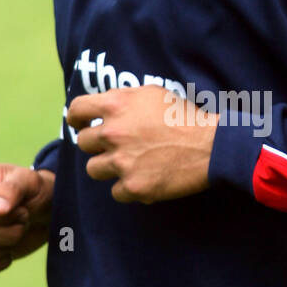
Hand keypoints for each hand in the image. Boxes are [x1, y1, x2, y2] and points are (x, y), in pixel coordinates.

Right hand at [0, 164, 54, 275]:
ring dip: (8, 247)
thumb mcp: (29, 181)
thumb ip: (12, 189)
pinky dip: (1, 262)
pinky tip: (9, 248)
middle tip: (24, 220)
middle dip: (12, 232)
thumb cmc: (33, 190)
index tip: (22, 209)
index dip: (5, 216)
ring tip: (16, 232)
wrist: (40, 209)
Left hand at [67, 85, 217, 203]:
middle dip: (97, 145)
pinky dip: (128, 188)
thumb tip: (104, 107)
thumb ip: (123, 99)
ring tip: (130, 164)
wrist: (210, 146)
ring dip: (109, 168)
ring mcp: (122, 162)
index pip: (77, 110)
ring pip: (94, 170)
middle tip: (116, 146)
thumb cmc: (184, 117)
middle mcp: (113, 133)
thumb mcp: (152, 93)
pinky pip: (116, 192)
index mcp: (116, 105)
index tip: (80, 125)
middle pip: (84, 143)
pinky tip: (145, 179)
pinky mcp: (134, 187)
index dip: (76, 118)